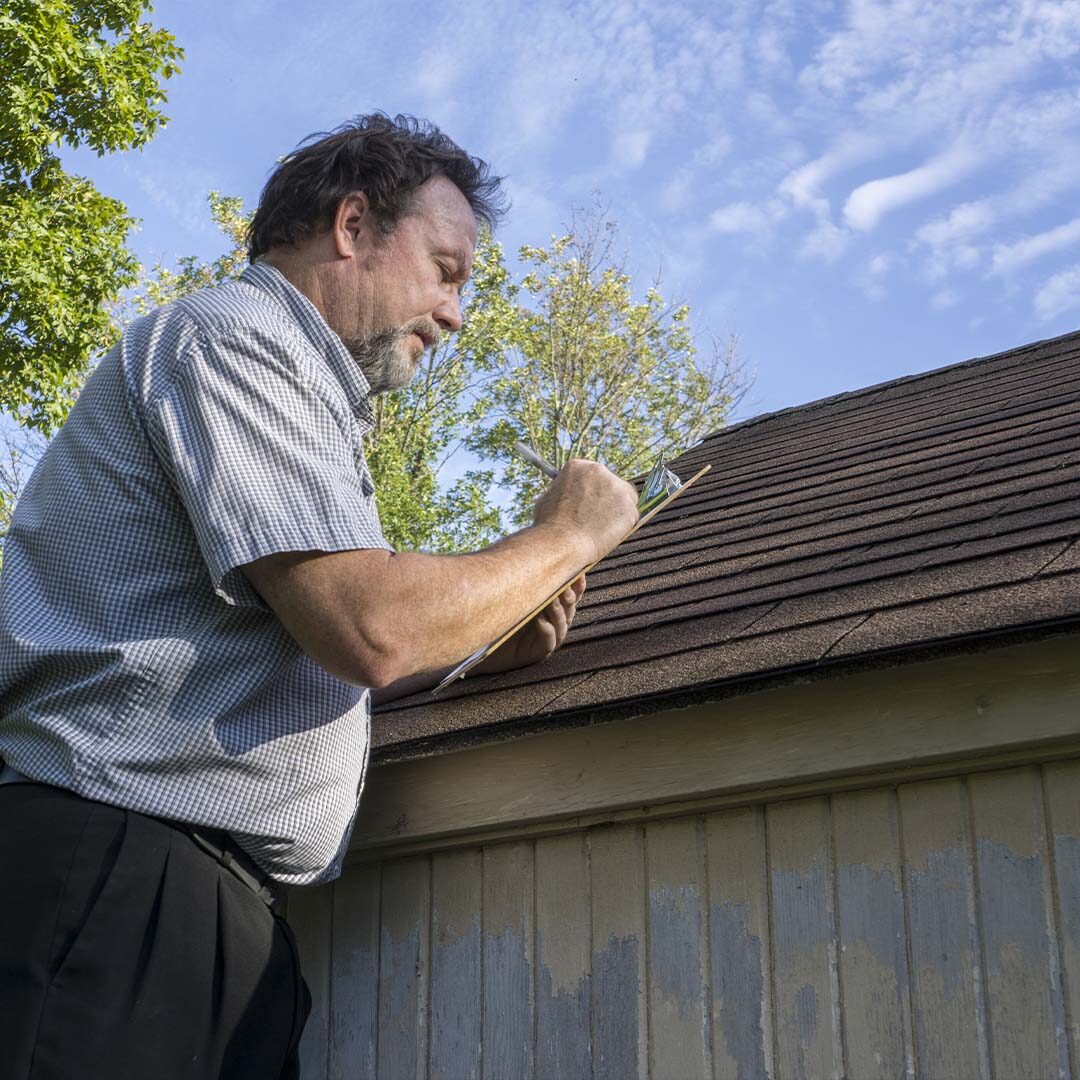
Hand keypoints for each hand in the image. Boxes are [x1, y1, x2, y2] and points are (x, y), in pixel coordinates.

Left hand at [472, 575, 586, 675]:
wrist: (477, 640)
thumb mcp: (511, 590)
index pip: (571, 593)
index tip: (579, 572)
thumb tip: (532, 545)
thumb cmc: (494, 612)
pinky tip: (540, 620)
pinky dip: (546, 629)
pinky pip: (548, 641)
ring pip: (561, 624)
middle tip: (564, 586)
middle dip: (568, 596)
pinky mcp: (536, 653)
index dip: (577, 584)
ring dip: (557, 611)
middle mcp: (553, 621)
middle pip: (569, 607)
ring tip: (551, 600)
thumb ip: (524, 574)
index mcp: (552, 605)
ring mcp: (547, 638)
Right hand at [532, 460, 639, 563]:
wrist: (562, 541)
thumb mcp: (548, 498)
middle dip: (606, 498)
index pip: (592, 474)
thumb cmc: (549, 525)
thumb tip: (565, 495)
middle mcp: (599, 470)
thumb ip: (562, 492)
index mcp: (577, 466)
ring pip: (624, 499)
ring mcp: (617, 487)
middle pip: (611, 482)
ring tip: (600, 528)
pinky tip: (608, 534)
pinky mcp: (630, 507)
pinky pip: (630, 516)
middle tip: (597, 517)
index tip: (589, 502)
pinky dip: (622, 526)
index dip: (591, 490)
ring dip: (616, 511)